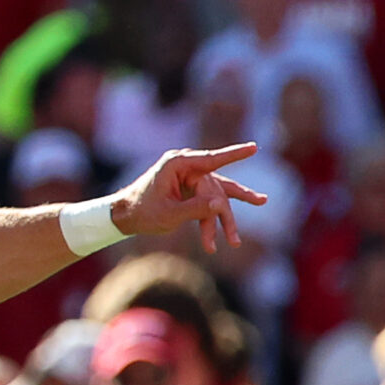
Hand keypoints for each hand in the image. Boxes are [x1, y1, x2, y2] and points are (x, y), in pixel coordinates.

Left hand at [115, 143, 267, 252]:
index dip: (235, 154)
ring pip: (216, 195)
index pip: (212, 159)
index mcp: (178, 164)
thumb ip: (194, 209)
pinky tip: (218, 237)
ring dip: (227, 215)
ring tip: (260, 205)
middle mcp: (186, 167)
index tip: (254, 147)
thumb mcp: (168, 214)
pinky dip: (212, 219)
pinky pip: (208, 202)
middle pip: (216, 188)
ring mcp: (189, 177)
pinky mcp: (190, 189)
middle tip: (244, 226)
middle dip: (224, 215)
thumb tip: (220, 205)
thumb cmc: (142, 212)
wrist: (124, 216)